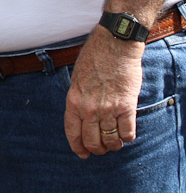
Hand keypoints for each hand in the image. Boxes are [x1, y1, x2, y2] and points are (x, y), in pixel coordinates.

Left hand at [63, 26, 143, 157]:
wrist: (114, 46)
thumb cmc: (94, 59)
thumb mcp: (77, 80)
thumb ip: (79, 100)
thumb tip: (82, 117)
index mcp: (73, 101)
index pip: (72, 132)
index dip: (78, 147)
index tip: (83, 154)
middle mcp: (89, 108)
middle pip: (92, 141)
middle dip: (97, 149)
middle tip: (102, 148)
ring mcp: (108, 108)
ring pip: (110, 140)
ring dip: (113, 145)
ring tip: (115, 142)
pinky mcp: (126, 106)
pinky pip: (127, 132)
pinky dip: (127, 137)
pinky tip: (126, 133)